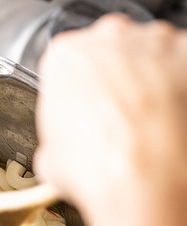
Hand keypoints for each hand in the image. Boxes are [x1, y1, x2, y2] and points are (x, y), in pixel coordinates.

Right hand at [34, 14, 186, 225]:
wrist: (154, 187)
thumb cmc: (98, 174)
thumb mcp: (52, 163)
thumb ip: (56, 141)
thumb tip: (63, 152)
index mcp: (64, 57)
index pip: (63, 69)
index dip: (71, 101)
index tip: (79, 121)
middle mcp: (111, 37)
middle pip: (105, 59)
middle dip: (107, 91)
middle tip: (112, 130)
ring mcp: (157, 42)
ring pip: (144, 62)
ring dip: (143, 91)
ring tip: (144, 134)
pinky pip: (178, 73)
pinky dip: (174, 96)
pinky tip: (168, 128)